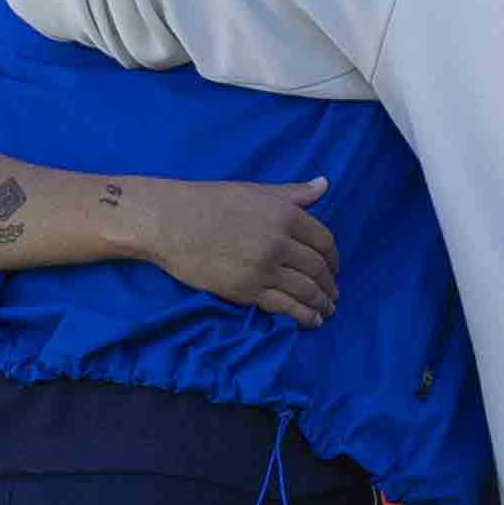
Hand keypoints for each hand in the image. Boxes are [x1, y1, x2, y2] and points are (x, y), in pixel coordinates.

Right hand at [140, 174, 336, 321]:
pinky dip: (303, 316)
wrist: (169, 222)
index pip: (323, 241)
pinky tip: (312, 321)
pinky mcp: (247, 290)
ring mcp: (264, 268)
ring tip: (327, 311)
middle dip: (330, 285)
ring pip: (305, 290)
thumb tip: (325, 184)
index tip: (334, 268)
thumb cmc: (209, 202)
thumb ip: (293, 193)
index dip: (333, 258)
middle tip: (333, 295)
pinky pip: (285, 307)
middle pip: (317, 268)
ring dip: (321, 304)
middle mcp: (279, 241)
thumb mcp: (256, 191)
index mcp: (284, 214)